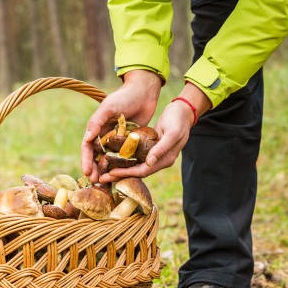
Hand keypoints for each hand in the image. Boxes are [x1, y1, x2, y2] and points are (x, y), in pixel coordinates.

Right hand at [81, 70, 161, 182]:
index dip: (86, 160)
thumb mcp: (109, 107)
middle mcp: (105, 135)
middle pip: (97, 156)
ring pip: (109, 159)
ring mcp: (117, 140)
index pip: (88, 147)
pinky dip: (121, 166)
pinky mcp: (129, 143)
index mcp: (97, 128)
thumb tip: (87, 138)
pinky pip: (124, 157)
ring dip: (107, 171)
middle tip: (96, 182)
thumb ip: (97, 121)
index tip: (87, 172)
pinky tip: (122, 175)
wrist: (144, 93)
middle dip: (95, 169)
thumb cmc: (124, 97)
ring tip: (106, 183)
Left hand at [97, 82, 211, 182]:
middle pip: (138, 172)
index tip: (111, 174)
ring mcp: (156, 155)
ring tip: (106, 170)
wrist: (184, 111)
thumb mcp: (171, 133)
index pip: (143, 171)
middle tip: (103, 177)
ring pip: (136, 165)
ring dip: (122, 168)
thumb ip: (161, 149)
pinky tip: (115, 157)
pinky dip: (126, 159)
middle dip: (121, 175)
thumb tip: (149, 163)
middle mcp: (160, 160)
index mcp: (166, 159)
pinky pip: (137, 157)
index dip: (127, 173)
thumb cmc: (178, 120)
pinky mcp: (152, 148)